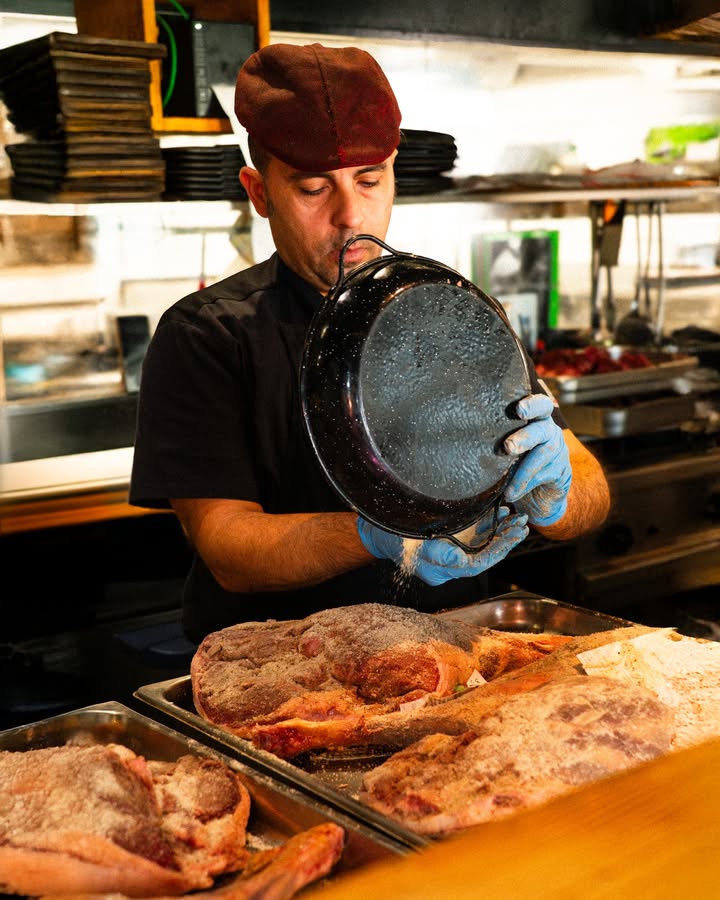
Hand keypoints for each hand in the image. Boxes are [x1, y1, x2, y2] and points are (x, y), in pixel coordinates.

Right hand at [357, 508, 528, 586]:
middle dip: (505, 540)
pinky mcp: (452, 538)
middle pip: (485, 555)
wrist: (377, 529)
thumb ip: (436, 553)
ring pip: (484, 544)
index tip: (510, 537)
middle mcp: (451, 563)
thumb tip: (459, 560)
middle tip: (521, 525)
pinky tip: (502, 512)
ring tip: (518, 518)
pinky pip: (476, 534)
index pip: (476, 564)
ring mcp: (452, 550)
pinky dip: (491, 524)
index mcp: (442, 570)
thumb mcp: (411, 545)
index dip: (495, 551)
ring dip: (502, 531)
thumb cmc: (392, 537)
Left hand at [502, 392, 571, 526]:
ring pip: (542, 456)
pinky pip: (544, 476)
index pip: (540, 405)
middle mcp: (550, 431)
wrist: (539, 493)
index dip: (532, 405)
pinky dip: (525, 486)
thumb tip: (467, 437)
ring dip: (522, 472)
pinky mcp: (561, 471)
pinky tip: (512, 494)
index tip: (519, 409)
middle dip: (524, 438)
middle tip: (508, 447)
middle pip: (541, 430)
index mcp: (536, 419)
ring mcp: (558, 450)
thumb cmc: (515, 462)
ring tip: (506, 488)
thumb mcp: (507, 448)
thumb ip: (498, 439)